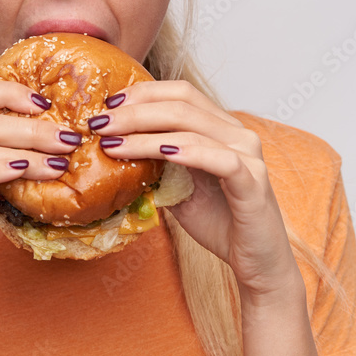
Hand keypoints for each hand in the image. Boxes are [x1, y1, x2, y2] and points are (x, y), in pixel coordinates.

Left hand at [88, 80, 302, 299]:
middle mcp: (238, 134)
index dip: (143, 93)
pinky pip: (219, 159)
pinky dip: (187, 152)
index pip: (181, 93)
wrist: (256, 262)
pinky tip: (161, 153)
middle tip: (100, 123)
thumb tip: (114, 146)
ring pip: (193, 129)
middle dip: (135, 111)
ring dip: (146, 134)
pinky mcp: (253, 182)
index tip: (108, 106)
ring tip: (113, 143)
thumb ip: (158, 164)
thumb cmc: (220, 222)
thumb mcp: (179, 187)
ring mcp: (248, 156)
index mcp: (221, 128)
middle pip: (182, 104)